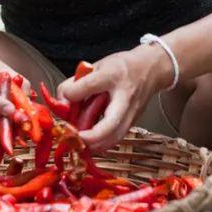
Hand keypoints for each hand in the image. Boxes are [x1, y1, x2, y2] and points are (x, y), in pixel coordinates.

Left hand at [57, 44, 172, 150]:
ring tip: (80, 143)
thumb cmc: (121, 67)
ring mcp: (132, 111)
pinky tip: (91, 142)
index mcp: (112, 75)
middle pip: (110, 123)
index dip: (72, 94)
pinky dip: (102, 143)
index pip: (90, 86)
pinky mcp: (134, 121)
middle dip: (90, 137)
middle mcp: (124, 96)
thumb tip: (61, 103)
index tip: (63, 101)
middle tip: (74, 137)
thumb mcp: (96, 66)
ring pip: (115, 137)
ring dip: (95, 145)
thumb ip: (76, 83)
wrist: (150, 69)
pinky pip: (117, 137)